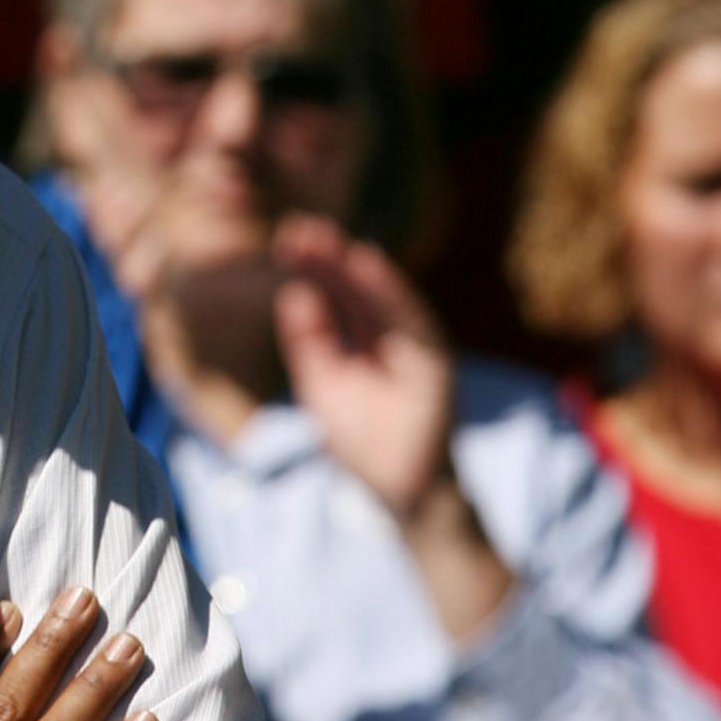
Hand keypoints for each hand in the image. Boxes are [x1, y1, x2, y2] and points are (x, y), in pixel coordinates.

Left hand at [271, 216, 455, 520]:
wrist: (405, 492)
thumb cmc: (363, 442)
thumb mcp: (322, 385)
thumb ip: (309, 341)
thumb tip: (293, 292)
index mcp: (363, 342)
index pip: (336, 296)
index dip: (314, 268)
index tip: (286, 239)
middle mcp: (390, 337)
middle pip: (356, 289)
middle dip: (328, 259)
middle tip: (298, 228)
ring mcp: (414, 347)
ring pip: (381, 296)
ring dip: (353, 266)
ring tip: (325, 239)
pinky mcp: (433, 364)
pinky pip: (410, 320)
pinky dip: (388, 291)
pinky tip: (365, 263)